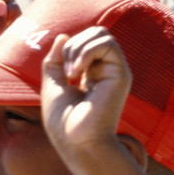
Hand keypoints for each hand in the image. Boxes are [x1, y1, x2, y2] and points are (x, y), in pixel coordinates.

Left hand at [40, 27, 132, 172]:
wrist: (75, 142)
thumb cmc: (63, 121)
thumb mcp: (52, 84)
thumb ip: (55, 60)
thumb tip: (63, 36)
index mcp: (92, 73)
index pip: (85, 40)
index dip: (69, 46)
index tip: (61, 72)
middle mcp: (107, 70)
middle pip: (96, 33)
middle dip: (74, 44)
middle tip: (66, 70)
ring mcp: (116, 71)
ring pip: (102, 34)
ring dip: (78, 48)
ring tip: (71, 73)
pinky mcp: (121, 74)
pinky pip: (107, 44)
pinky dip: (86, 52)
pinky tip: (77, 73)